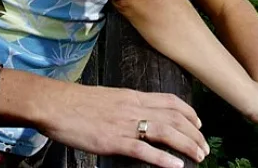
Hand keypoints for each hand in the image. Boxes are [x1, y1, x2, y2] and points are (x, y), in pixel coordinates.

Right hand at [39, 84, 207, 167]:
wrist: (53, 104)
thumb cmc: (75, 103)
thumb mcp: (108, 97)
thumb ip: (126, 105)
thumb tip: (138, 115)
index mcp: (133, 97)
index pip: (170, 101)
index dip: (189, 112)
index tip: (199, 123)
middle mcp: (134, 108)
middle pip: (175, 118)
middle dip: (194, 133)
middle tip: (204, 147)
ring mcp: (124, 125)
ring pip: (166, 132)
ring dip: (186, 145)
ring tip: (199, 156)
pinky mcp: (112, 141)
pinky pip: (144, 150)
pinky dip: (163, 158)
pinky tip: (176, 165)